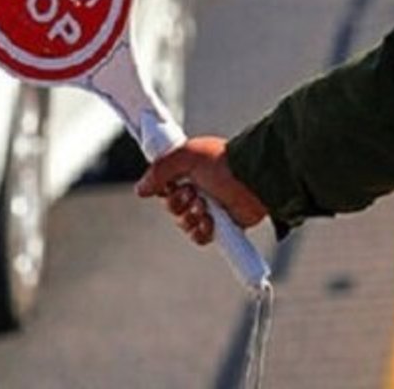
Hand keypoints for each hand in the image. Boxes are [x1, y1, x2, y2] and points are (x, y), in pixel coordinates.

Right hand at [135, 136, 266, 246]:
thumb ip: (159, 170)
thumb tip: (141, 188)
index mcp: (188, 171)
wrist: (252, 181)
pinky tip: (210, 221)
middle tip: (192, 194)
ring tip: (204, 207)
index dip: (163, 188)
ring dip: (190, 217)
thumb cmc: (224, 162)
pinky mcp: (219, 226)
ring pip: (182, 223)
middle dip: (178, 203)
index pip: (163, 185)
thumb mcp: (185, 156)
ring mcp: (208, 208)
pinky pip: (199, 236)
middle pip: (170, 206)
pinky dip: (202, 231)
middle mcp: (197, 189)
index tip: (170, 184)